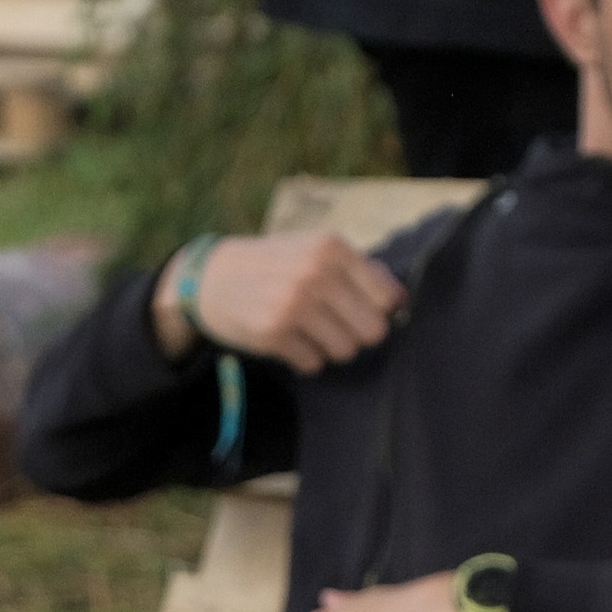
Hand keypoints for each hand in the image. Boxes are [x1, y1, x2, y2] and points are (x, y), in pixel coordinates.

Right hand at [151, 228, 403, 372]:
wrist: (213, 278)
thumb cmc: (275, 265)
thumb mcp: (315, 250)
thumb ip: (358, 271)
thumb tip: (399, 300)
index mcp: (332, 248)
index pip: (387, 299)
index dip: (377, 311)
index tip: (358, 310)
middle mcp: (315, 274)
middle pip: (372, 331)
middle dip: (356, 334)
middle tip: (333, 325)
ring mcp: (293, 304)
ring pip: (345, 351)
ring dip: (330, 347)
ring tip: (307, 329)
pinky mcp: (274, 333)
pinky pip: (314, 364)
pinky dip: (305, 357)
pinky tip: (287, 339)